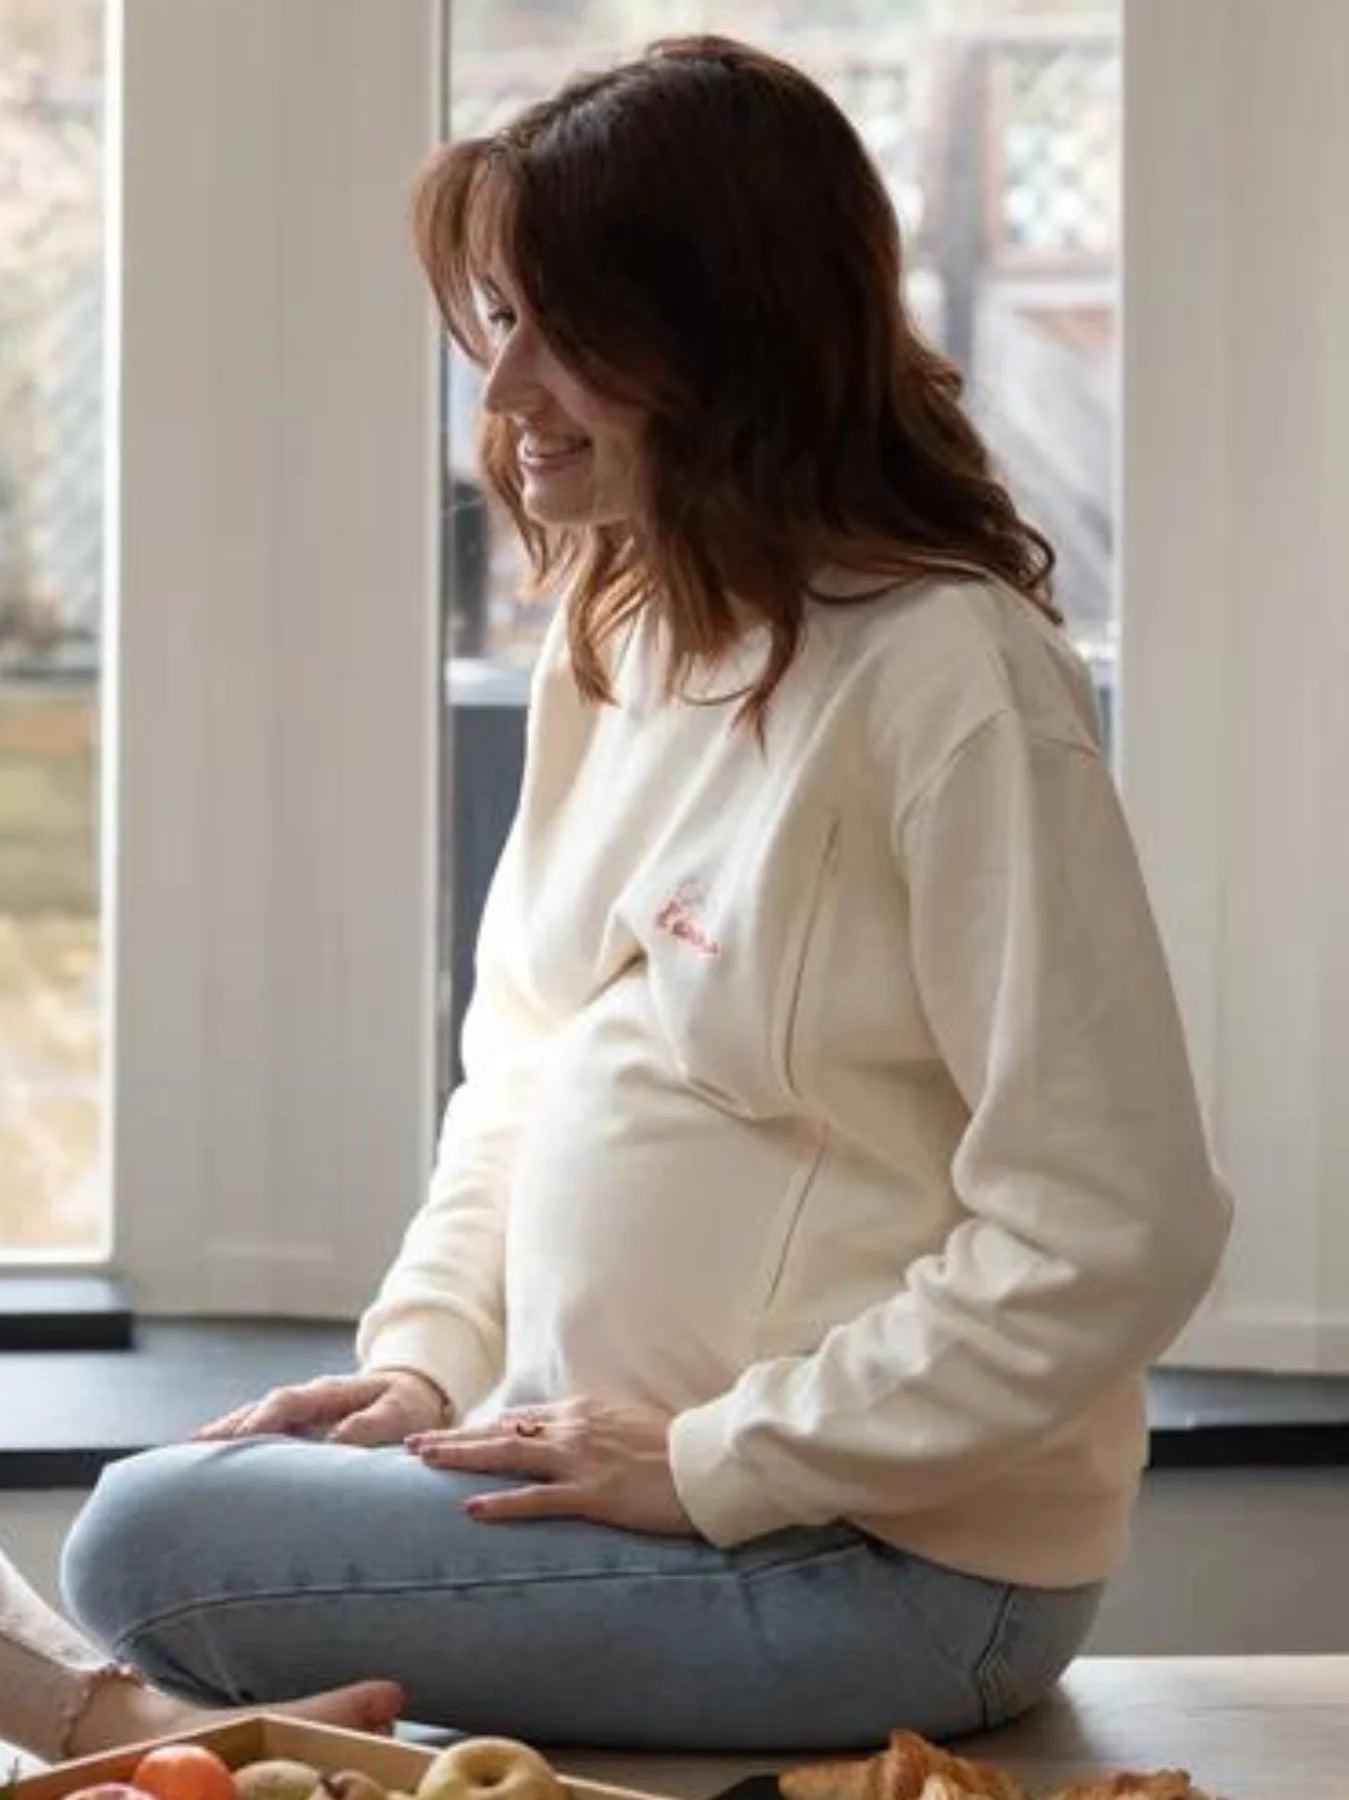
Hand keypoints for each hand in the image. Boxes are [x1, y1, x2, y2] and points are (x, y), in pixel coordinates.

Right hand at [195, 1368, 447, 1446]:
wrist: (413, 1394)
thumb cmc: (407, 1406)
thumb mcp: (399, 1413)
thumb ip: (372, 1425)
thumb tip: (335, 1440)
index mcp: (329, 1391)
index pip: (288, 1402)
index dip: (262, 1418)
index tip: (238, 1437)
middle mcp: (307, 1398)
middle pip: (259, 1408)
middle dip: (227, 1427)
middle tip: (191, 1450)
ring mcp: (300, 1411)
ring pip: (254, 1418)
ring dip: (224, 1435)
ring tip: (188, 1459)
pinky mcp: (298, 1427)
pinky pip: (261, 1431)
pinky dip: (236, 1442)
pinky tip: (210, 1461)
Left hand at [404, 1396, 696, 1534]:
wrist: (706, 1460)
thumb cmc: (672, 1449)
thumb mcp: (624, 1426)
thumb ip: (589, 1431)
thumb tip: (557, 1439)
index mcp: (580, 1413)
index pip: (516, 1420)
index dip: (477, 1430)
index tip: (446, 1438)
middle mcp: (573, 1429)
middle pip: (500, 1432)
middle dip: (453, 1439)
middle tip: (411, 1446)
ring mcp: (581, 1460)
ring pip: (508, 1455)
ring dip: (462, 1458)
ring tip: (424, 1463)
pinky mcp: (594, 1493)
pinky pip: (539, 1499)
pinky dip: (503, 1504)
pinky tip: (472, 1509)